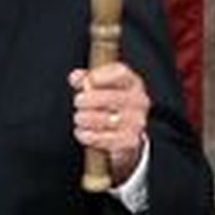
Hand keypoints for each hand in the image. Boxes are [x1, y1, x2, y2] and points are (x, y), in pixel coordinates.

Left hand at [69, 62, 150, 184]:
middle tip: (78, 102)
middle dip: (88, 100)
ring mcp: (136, 122)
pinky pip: (105, 139)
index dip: (101, 75)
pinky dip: (89, 136)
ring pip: (107, 119)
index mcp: (131, 82)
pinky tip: (82, 131)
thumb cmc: (108, 102)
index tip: (89, 80)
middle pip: (111, 97)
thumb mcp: (98, 85)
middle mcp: (138, 101)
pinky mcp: (130, 141)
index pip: (120, 73)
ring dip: (86, 118)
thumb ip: (85, 78)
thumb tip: (76, 77)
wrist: (123, 129)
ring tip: (80, 118)